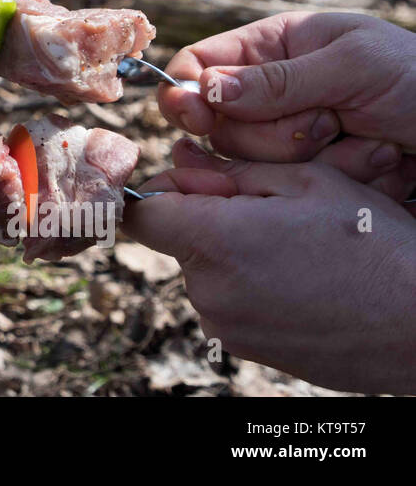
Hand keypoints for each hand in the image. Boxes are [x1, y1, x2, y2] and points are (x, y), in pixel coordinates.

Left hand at [123, 139, 415, 393]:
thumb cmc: (375, 244)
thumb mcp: (308, 180)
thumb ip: (233, 170)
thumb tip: (184, 162)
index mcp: (214, 242)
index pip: (139, 213)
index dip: (160, 191)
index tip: (195, 183)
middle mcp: (208, 292)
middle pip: (177, 241)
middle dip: (209, 218)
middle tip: (272, 211)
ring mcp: (226, 328)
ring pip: (205, 273)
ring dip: (234, 254)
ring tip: (299, 250)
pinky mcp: (248, 352)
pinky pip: (230, 305)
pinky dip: (253, 287)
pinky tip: (303, 280)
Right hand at [157, 12, 415, 163]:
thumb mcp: (356, 67)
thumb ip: (279, 81)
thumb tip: (206, 89)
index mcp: (273, 46)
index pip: (199, 66)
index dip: (186, 94)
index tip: (198, 119)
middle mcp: (271, 91)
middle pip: (219, 125)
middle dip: (272, 134)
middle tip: (328, 125)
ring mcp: (291, 135)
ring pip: (253, 163)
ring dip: (314, 158)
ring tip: (367, 142)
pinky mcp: (311, 174)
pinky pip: (294, 189)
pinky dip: (340, 179)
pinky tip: (378, 164)